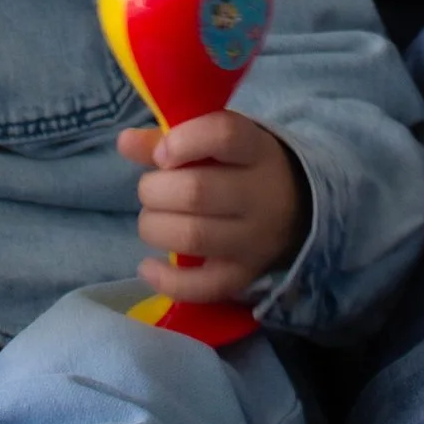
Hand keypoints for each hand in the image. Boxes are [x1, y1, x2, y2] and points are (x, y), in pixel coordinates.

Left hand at [117, 111, 307, 303]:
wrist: (297, 209)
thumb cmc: (242, 167)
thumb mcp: (217, 142)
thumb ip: (170, 138)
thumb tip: (125, 142)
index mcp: (256, 149)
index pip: (224, 135)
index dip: (184, 140)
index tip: (162, 154)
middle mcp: (260, 195)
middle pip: (196, 192)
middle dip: (154, 190)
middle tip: (153, 190)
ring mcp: (254, 241)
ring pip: (192, 237)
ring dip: (154, 227)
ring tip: (153, 219)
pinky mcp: (244, 275)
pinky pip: (202, 287)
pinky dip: (166, 280)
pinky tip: (148, 267)